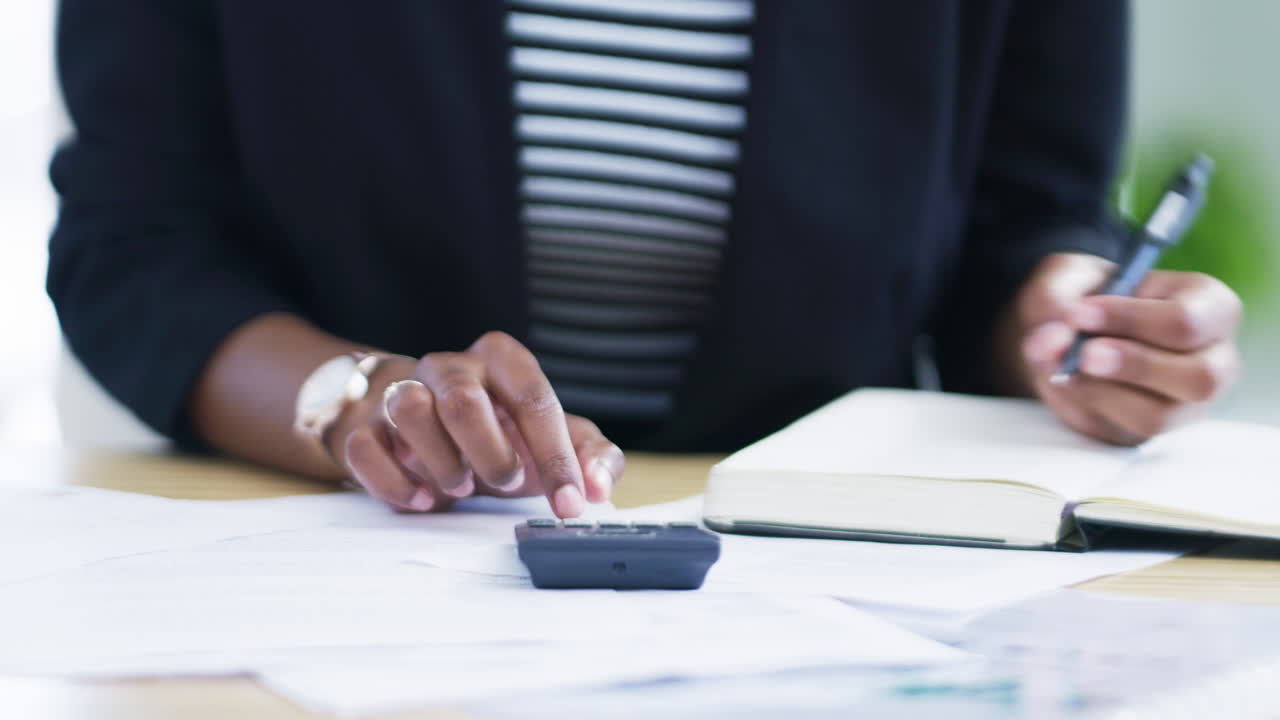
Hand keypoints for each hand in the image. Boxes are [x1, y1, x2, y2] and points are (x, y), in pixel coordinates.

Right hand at [329, 332, 623, 516]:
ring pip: (408, 410)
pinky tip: (423, 499)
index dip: (556, 457)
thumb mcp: (555, 441)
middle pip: (462, 400)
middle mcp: (449, 368)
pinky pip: (366, 447)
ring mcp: (401, 393)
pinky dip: (395, 483)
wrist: (430, 432)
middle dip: (491, 454)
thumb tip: (598, 486)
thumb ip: (593, 457)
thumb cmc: (503, 435)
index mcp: (502, 360)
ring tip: (460, 486)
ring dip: (440, 461)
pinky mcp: (365, 427)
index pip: (533, 399)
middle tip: (508, 484)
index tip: (571, 503)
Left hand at [1003, 253, 1242, 444]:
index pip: (1186, 321)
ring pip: (1157, 416)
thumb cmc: (1088, 298)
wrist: (1070, 335)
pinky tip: (1069, 384)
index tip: (1079, 313)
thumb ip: (1055, 300)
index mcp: (1210, 305)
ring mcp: (1188, 403)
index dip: (1130, 319)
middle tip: (1082, 354)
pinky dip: (1088, 408)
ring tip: (1064, 367)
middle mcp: (1213, 359)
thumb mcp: (1067, 279)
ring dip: (1101, 392)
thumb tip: (1051, 339)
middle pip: (1198, 378)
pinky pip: (1123, 433)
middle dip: (1134, 366)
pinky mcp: (1152, 431)